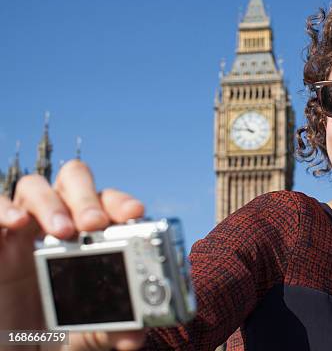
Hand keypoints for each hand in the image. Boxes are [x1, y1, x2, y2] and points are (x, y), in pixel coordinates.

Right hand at [0, 159, 145, 349]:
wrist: (17, 346)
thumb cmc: (55, 330)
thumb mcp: (87, 332)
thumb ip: (112, 329)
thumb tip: (135, 336)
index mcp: (88, 235)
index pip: (107, 201)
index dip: (120, 201)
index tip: (135, 212)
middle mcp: (57, 223)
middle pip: (73, 181)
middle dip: (86, 196)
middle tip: (94, 223)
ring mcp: (22, 229)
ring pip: (34, 187)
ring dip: (51, 203)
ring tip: (62, 232)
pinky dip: (3, 208)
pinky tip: (16, 222)